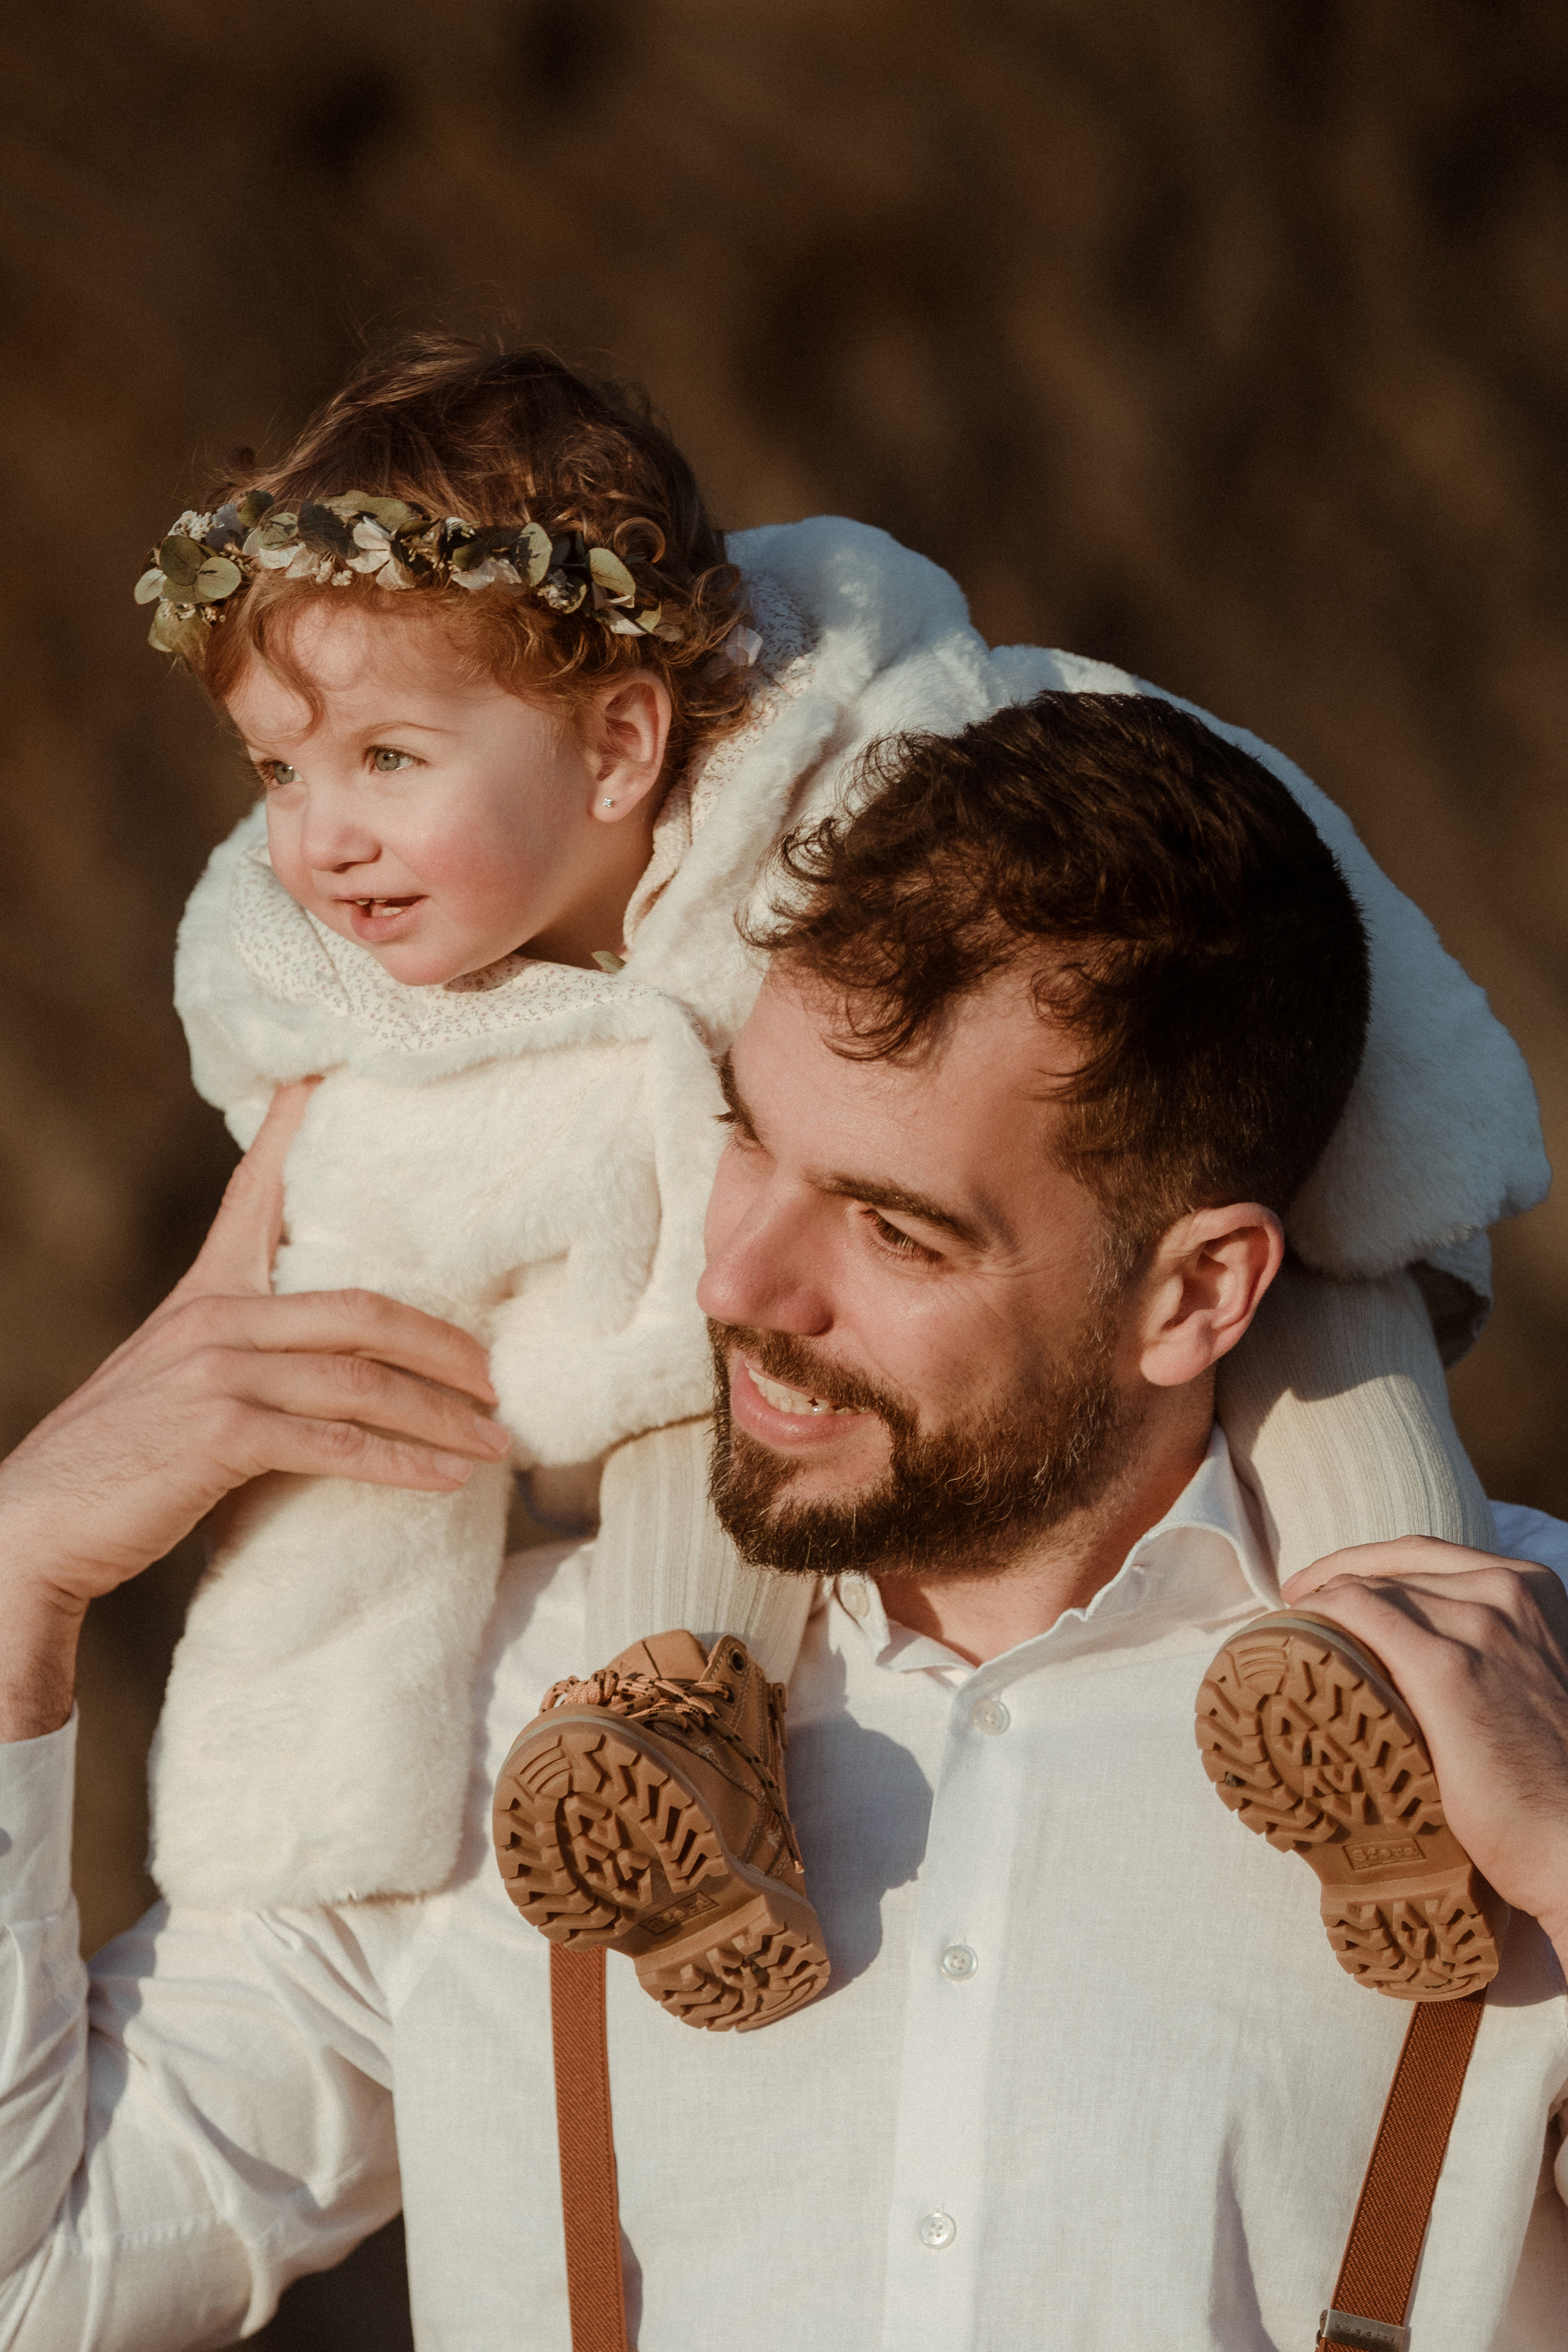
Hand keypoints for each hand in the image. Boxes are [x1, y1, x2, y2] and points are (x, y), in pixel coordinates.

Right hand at [0, 1081, 509, 1736]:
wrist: (38, 1525)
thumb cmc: (120, 1459)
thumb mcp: (178, 1377)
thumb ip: (243, 1349)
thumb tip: (328, 1356)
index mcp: (209, 1291)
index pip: (262, 1189)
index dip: (301, 1126)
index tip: (339, 1072)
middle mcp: (215, 1316)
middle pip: (363, 1309)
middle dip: (444, 1347)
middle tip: (498, 1380)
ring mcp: (217, 1372)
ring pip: (362, 1381)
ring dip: (441, 1418)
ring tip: (495, 1442)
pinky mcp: (219, 1435)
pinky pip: (336, 1444)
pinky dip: (400, 1465)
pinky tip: (446, 1481)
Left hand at [1282, 1536, 1567, 1965]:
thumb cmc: (1550, 1781)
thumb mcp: (1531, 1684)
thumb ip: (1493, 1654)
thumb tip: (1416, 1659)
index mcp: (1534, 1590)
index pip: (1429, 1556)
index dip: (1366, 1562)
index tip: (1323, 1583)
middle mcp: (1508, 1594)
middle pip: (1397, 1569)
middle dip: (1339, 1580)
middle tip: (1296, 1604)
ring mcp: (1480, 1626)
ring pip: (1375, 1589)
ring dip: (1325, 1602)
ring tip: (1291, 1629)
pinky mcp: (1447, 1669)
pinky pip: (1362, 1613)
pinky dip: (1323, 1615)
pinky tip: (1298, 1632)